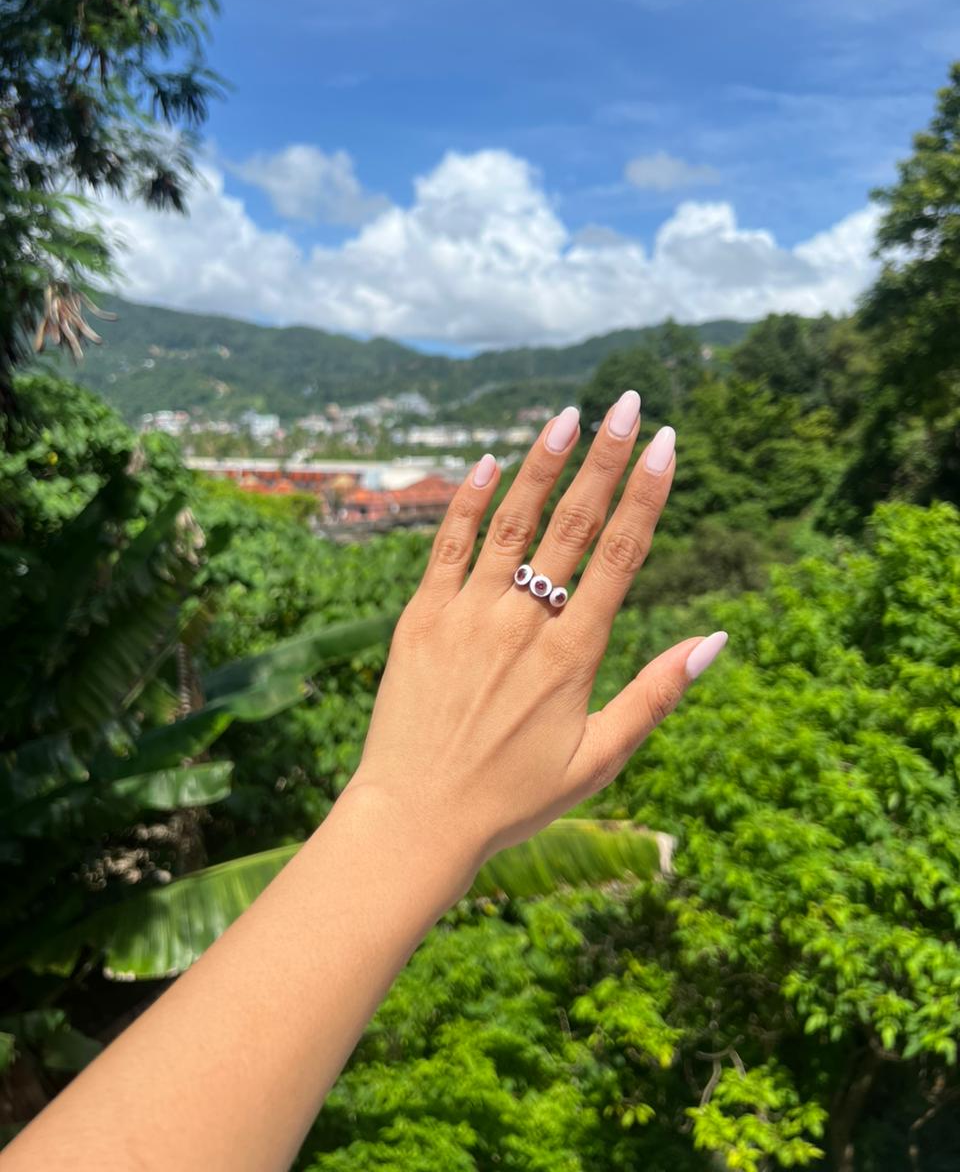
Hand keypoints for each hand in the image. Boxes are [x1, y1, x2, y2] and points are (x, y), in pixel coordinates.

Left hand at [347, 392, 725, 885]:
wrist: (416, 819)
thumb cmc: (514, 798)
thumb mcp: (600, 759)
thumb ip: (656, 696)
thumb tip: (714, 640)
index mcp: (573, 654)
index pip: (621, 554)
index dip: (646, 493)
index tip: (665, 442)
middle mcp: (523, 623)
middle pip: (572, 523)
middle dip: (604, 458)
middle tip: (626, 404)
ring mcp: (467, 614)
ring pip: (511, 521)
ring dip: (541, 464)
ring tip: (567, 415)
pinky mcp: (419, 618)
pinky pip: (447, 546)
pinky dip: (467, 502)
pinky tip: (488, 462)